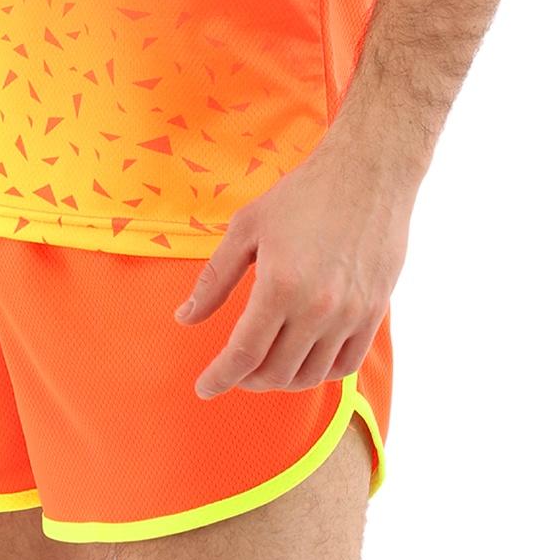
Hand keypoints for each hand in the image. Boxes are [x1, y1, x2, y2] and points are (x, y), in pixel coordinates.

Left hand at [174, 135, 415, 397]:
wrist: (368, 172)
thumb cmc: (303, 194)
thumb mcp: (247, 226)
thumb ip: (215, 278)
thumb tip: (185, 318)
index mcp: (279, 285)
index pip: (244, 354)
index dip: (220, 377)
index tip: (204, 387)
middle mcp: (316, 308)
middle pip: (275, 372)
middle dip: (247, 379)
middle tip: (235, 368)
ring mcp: (349, 314)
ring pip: (310, 375)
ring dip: (282, 379)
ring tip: (266, 364)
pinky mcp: (374, 312)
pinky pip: (346, 365)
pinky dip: (320, 372)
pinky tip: (304, 357)